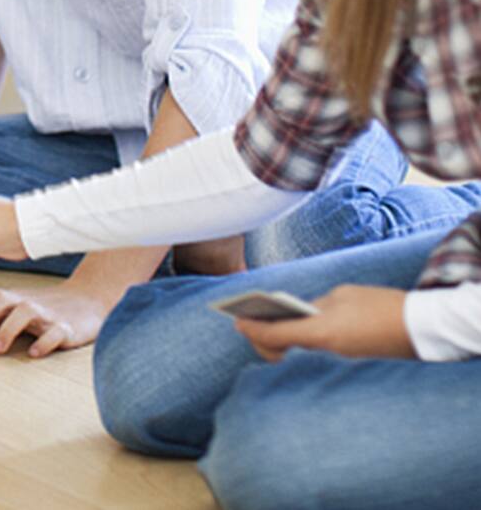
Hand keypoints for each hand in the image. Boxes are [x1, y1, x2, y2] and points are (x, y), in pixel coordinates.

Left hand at [0, 283, 112, 357]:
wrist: (87, 299)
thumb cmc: (45, 306)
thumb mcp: (17, 305)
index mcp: (13, 296)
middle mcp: (27, 301)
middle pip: (0, 300)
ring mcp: (47, 313)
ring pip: (25, 312)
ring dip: (8, 329)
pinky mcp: (67, 327)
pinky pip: (55, 332)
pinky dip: (43, 342)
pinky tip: (34, 353)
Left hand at [233, 285, 414, 362]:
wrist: (421, 328)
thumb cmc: (381, 305)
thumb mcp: (342, 296)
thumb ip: (316, 305)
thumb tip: (302, 312)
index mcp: (320, 332)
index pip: (274, 334)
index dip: (251, 328)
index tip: (235, 320)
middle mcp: (325, 350)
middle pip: (281, 350)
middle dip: (261, 339)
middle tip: (247, 323)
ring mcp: (338, 359)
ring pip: (298, 351)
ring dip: (280, 340)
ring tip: (266, 322)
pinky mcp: (350, 359)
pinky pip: (316, 351)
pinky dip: (301, 341)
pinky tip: (296, 327)